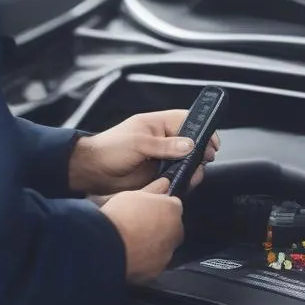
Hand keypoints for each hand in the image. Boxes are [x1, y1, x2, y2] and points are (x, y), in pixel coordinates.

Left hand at [69, 109, 219, 196]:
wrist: (92, 172)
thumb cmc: (110, 148)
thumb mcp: (138, 142)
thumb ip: (165, 145)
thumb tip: (190, 145)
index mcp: (158, 124)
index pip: (186, 121)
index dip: (201, 130)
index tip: (212, 141)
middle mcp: (163, 140)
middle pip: (191, 143)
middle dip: (201, 152)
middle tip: (205, 160)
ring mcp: (162, 158)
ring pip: (187, 162)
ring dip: (194, 168)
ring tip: (195, 174)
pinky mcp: (158, 176)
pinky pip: (178, 176)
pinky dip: (185, 180)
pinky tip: (186, 183)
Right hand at [100, 178, 184, 282]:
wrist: (108, 246)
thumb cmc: (120, 215)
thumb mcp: (134, 194)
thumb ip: (153, 190)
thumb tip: (165, 183)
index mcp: (173, 209)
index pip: (173, 205)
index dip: (159, 206)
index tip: (147, 209)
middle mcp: (176, 232)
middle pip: (171, 228)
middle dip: (160, 227)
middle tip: (138, 226)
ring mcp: (167, 254)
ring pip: (163, 247)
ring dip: (153, 245)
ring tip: (131, 243)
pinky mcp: (156, 272)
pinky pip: (152, 264)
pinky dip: (145, 261)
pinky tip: (130, 257)